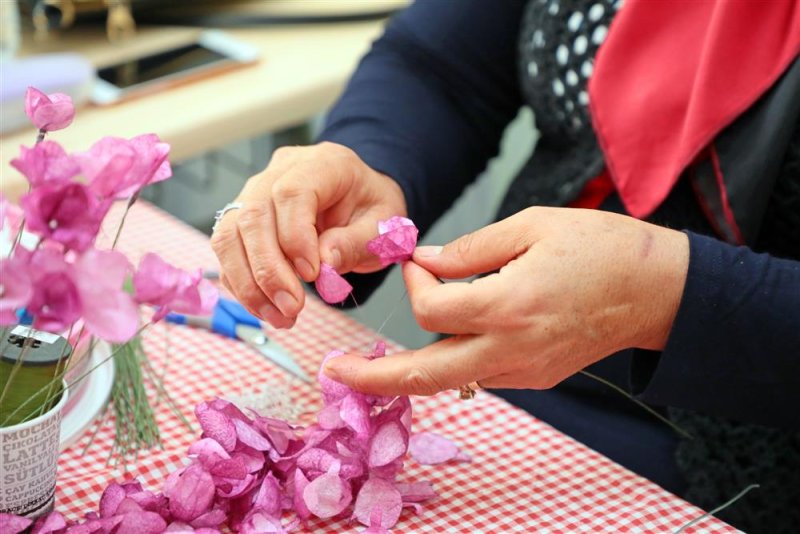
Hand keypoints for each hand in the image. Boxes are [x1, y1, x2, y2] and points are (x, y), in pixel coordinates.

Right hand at [210, 142, 405, 327]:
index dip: (295, 237)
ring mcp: (255, 191)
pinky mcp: (241, 217)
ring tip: (278, 316)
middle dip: (268, 270)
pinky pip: (227, 251)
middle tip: (291, 307)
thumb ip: (354, 242)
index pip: (293, 193)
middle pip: (254, 214)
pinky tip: (265, 307)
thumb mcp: (381, 226)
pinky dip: (241, 284)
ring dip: (249, 283)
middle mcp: (281, 171)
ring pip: (230, 234)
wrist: (359, 201)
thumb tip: (324, 262)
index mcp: (324, 164)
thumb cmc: (369, 209)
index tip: (311, 275)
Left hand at [323, 207, 689, 395]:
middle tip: (334, 372)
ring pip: (450, 380)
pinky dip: (450, 361)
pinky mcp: (534, 378)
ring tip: (371, 365)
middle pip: (426, 376)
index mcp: (510, 304)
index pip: (432, 308)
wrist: (656, 290)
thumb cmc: (600, 248)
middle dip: (374, 378)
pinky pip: (479, 374)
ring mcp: (524, 370)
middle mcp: (513, 348)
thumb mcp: (532, 226)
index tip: (414, 259)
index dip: (413, 282)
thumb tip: (425, 262)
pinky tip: (439, 341)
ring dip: (409, 371)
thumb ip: (471, 248)